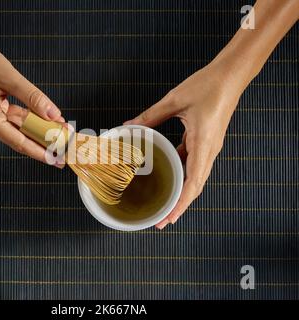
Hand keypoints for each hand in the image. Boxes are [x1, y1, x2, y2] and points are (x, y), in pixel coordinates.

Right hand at [0, 35, 63, 165]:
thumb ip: (34, 99)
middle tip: (63, 145)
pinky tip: (39, 120)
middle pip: (17, 137)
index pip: (19, 142)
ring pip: (14, 130)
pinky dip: (23, 120)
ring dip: (34, 129)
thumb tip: (54, 115)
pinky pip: (7, 121)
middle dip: (41, 140)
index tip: (56, 159)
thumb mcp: (11, 78)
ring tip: (57, 129)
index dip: (40, 151)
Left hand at [125, 62, 242, 228]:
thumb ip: (151, 116)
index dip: (181, 204)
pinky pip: (193, 162)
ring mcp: (209, 147)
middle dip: (180, 205)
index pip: (193, 183)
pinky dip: (182, 173)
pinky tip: (169, 173)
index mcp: (203, 144)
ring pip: (195, 177)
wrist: (231, 75)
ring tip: (165, 202)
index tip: (169, 218)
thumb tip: (130, 125)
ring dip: (181, 191)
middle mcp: (209, 150)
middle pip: (195, 186)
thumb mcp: (175, 101)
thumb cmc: (208, 85)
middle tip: (163, 219)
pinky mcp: (205, 141)